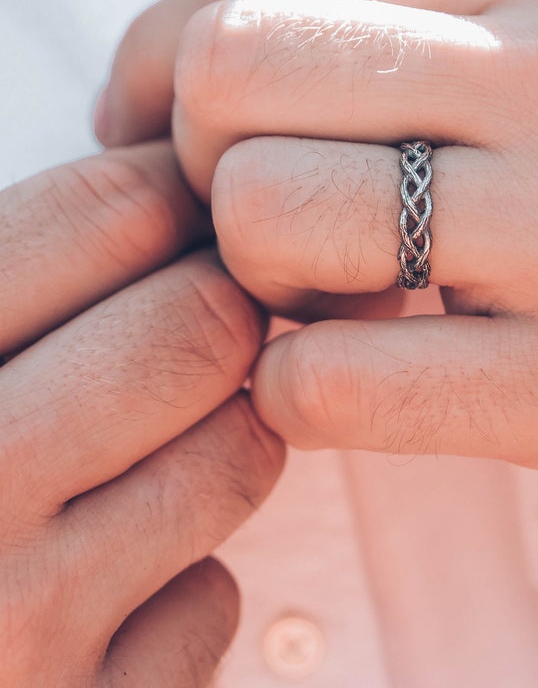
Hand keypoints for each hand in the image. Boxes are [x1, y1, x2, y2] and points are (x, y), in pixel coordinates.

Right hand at [0, 142, 283, 686]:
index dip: (179, 194)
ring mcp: (10, 623)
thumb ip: (36, 271)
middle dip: (225, 309)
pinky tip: (111, 593)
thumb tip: (191, 191)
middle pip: (200, 323)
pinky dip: (183, 584)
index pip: (105, 215)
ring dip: (224, 442)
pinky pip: (209, 600)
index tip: (202, 210)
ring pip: (239, 452)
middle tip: (211, 319)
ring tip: (151, 457)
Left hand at [100, 0, 537, 537]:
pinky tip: (352, 382)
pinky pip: (325, 381)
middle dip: (202, 158)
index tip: (165, 123)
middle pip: (237, 69)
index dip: (166, 51)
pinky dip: (292, 391)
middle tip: (259, 219)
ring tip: (330, 300)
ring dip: (252, 278)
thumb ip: (408, 30)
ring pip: (267, 211)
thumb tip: (203, 60)